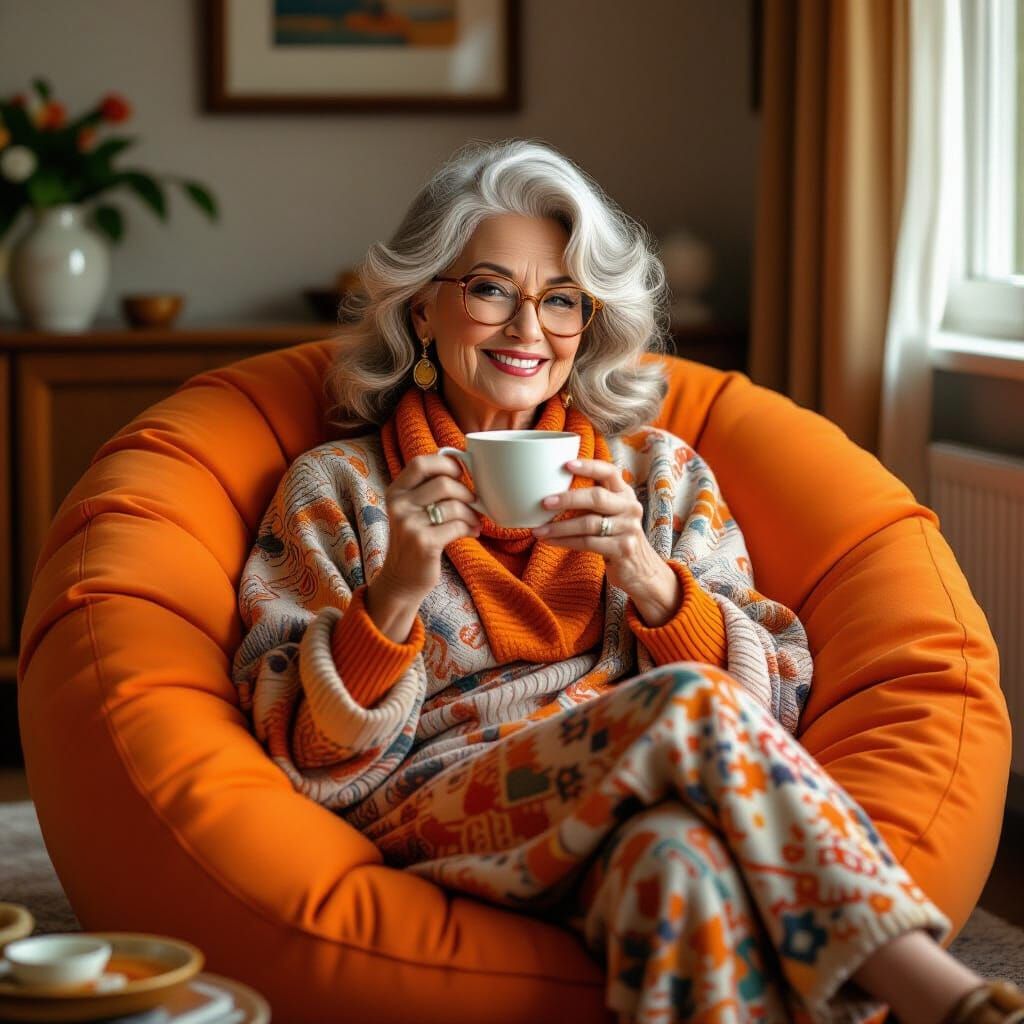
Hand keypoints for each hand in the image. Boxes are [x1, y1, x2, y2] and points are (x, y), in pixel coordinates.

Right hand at [374, 453, 482, 601]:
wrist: (400, 581)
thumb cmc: (414, 542)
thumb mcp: (411, 512)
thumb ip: (427, 492)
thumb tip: (465, 472)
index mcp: (396, 492)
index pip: (420, 463)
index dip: (445, 463)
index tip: (460, 473)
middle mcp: (399, 505)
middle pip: (443, 483)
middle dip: (465, 492)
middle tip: (473, 503)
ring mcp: (409, 524)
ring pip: (453, 505)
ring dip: (471, 513)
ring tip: (475, 521)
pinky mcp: (424, 542)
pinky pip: (457, 526)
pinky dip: (470, 528)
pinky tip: (472, 532)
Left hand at [530, 458, 676, 610]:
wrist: (641, 569)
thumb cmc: (616, 536)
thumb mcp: (613, 513)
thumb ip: (596, 500)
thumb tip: (553, 488)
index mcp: (625, 493)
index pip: (609, 472)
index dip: (589, 466)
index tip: (566, 464)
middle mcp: (630, 507)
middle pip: (596, 497)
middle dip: (567, 499)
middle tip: (544, 502)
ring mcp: (629, 529)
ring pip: (588, 524)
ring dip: (559, 527)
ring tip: (539, 530)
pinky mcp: (623, 549)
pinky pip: (587, 543)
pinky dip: (565, 542)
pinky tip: (550, 542)